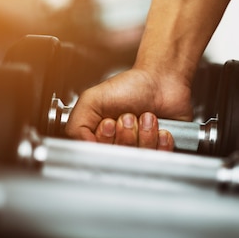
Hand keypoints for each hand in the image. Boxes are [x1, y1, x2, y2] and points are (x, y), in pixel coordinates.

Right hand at [64, 68, 193, 149]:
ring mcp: (140, 150)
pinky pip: (160, 156)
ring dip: (145, 132)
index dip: (106, 139)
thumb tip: (82, 148)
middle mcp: (119, 147)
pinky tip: (159, 127)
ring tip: (145, 116)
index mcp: (100, 138)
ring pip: (140, 157)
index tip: (109, 122)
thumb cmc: (130, 87)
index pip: (98, 155)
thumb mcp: (92, 99)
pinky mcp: (161, 151)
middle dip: (126, 133)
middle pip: (120, 158)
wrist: (161, 80)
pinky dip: (160, 140)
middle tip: (128, 115)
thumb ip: (77, 125)